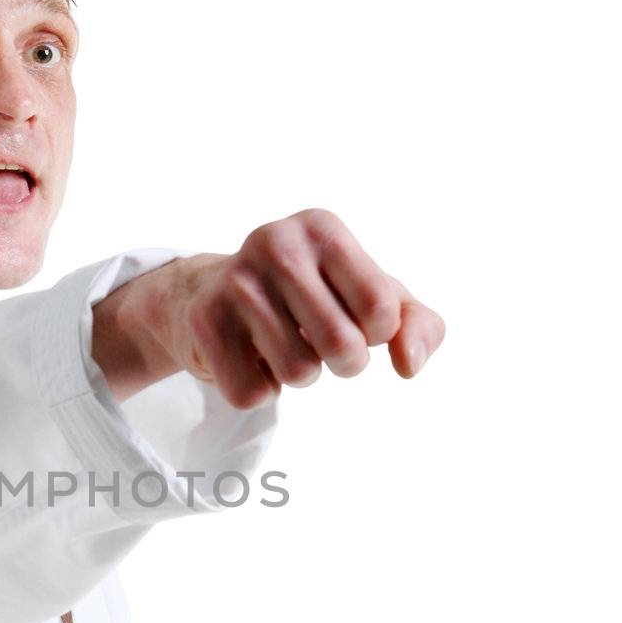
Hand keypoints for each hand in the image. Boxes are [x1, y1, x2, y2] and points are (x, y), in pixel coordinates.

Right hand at [173, 208, 445, 408]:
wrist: (207, 294)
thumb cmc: (311, 296)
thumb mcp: (371, 298)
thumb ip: (417, 325)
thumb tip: (410, 365)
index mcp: (323, 229)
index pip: (380, 308)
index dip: (378, 333)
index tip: (357, 319)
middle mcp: (276, 244)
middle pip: (343, 346)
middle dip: (347, 363)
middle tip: (328, 347)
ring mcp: (235, 282)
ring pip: (299, 373)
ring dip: (301, 376)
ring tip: (284, 346)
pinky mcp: (204, 321)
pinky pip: (253, 393)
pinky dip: (261, 390)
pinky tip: (249, 357)